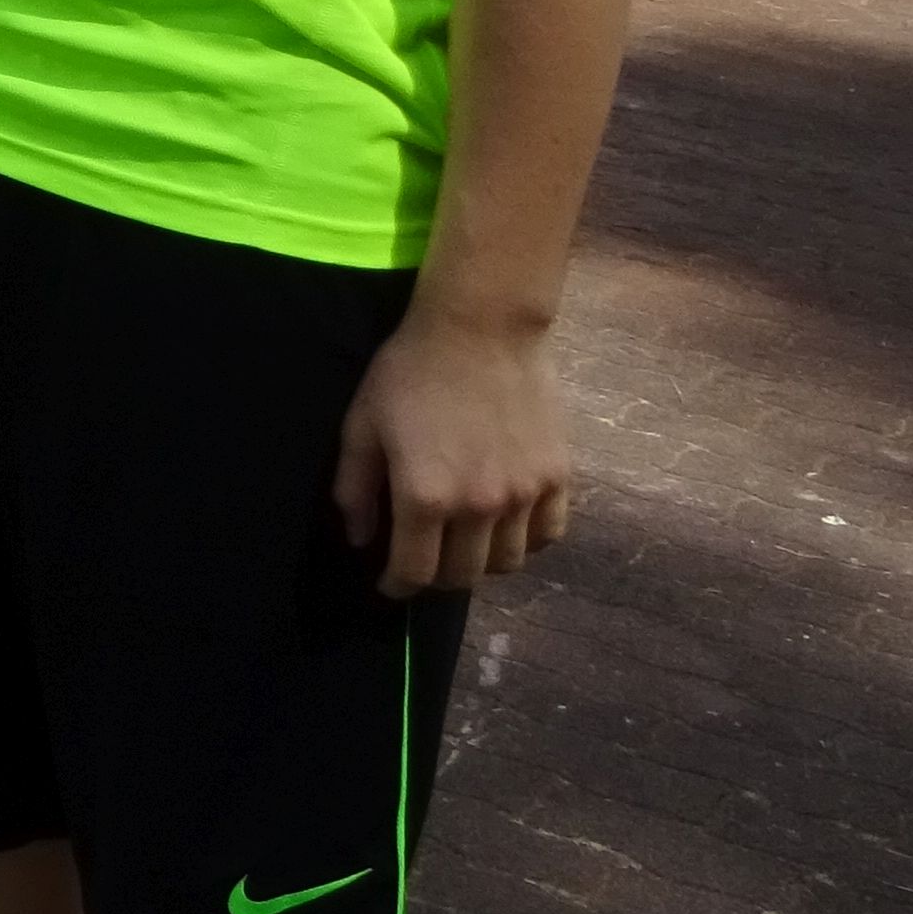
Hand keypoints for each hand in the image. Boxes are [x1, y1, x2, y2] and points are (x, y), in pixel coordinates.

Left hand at [332, 306, 574, 599]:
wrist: (481, 327)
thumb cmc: (410, 370)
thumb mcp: (361, 424)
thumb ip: (355, 488)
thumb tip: (360, 539)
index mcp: (425, 497)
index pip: (415, 573)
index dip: (397, 586)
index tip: (389, 583)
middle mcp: (478, 507)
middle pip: (462, 576)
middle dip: (436, 577)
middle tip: (424, 560)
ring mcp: (524, 494)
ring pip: (507, 563)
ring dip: (481, 562)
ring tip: (465, 543)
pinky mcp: (557, 477)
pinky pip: (548, 534)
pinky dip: (526, 541)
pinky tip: (508, 525)